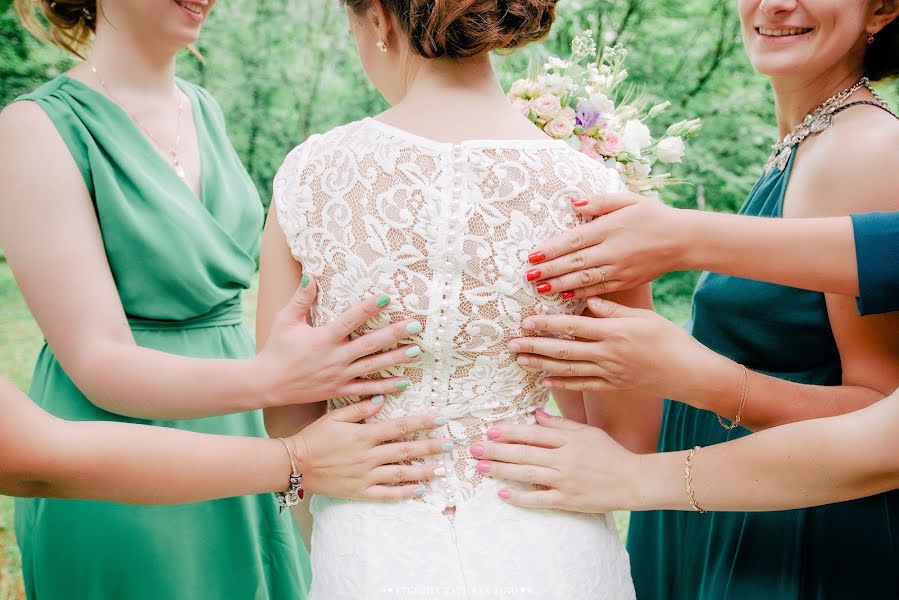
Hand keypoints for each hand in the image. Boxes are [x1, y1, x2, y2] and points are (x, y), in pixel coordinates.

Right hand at [256, 274, 421, 406]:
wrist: (267, 383)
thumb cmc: (276, 348)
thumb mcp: (286, 320)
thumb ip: (301, 299)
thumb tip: (311, 275)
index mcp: (323, 338)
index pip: (350, 320)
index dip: (368, 308)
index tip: (386, 297)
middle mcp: (335, 358)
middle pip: (370, 345)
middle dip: (393, 334)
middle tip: (415, 326)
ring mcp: (339, 376)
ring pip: (373, 367)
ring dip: (396, 360)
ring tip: (416, 351)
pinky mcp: (339, 390)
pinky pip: (366, 389)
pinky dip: (385, 388)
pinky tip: (403, 383)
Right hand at [288, 399, 451, 500]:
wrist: (295, 465)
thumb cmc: (315, 437)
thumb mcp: (335, 416)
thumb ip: (360, 408)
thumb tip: (382, 397)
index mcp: (364, 435)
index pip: (400, 426)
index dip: (421, 422)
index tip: (440, 418)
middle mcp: (369, 456)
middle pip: (406, 450)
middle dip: (430, 447)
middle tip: (449, 445)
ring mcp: (366, 475)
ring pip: (401, 473)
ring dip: (424, 471)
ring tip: (442, 469)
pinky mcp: (360, 491)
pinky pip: (387, 493)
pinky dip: (404, 493)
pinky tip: (420, 491)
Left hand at [472, 409, 640, 512]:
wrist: (634, 481)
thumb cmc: (610, 453)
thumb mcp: (588, 432)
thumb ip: (562, 424)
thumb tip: (536, 415)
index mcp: (569, 440)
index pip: (534, 433)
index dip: (510, 431)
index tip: (490, 430)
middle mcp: (564, 459)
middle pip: (524, 453)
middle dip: (496, 450)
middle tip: (474, 448)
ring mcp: (565, 481)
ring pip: (527, 474)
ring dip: (502, 470)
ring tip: (481, 467)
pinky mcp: (568, 501)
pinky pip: (540, 499)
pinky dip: (520, 497)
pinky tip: (503, 494)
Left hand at [509, 297, 726, 402]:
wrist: (691, 374)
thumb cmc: (671, 340)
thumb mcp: (644, 317)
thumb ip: (613, 309)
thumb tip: (586, 299)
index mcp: (614, 332)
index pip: (572, 326)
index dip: (546, 324)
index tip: (525, 322)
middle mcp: (608, 354)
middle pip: (563, 350)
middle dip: (534, 347)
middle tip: (511, 344)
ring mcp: (609, 373)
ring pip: (567, 369)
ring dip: (541, 365)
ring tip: (520, 360)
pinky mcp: (613, 386)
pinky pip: (582, 386)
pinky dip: (562, 384)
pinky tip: (545, 380)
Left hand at [525, 192, 688, 297]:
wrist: (684, 240)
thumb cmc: (654, 215)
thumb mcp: (629, 200)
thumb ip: (600, 201)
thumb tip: (573, 203)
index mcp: (611, 228)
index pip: (575, 240)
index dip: (552, 248)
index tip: (533, 255)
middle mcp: (613, 250)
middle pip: (575, 262)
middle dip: (550, 270)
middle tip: (528, 275)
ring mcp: (619, 269)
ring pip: (585, 279)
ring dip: (560, 285)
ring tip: (540, 289)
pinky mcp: (626, 282)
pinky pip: (599, 289)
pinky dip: (581, 294)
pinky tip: (564, 297)